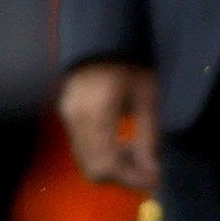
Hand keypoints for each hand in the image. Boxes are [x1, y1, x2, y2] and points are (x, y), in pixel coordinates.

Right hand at [60, 60, 160, 189]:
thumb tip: (152, 173)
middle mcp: (76, 119)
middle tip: (147, 168)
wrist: (101, 40)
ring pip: (86, 161)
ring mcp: (67, 118)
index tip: (153, 180)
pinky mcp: (66, 115)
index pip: (107, 164)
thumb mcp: (147, 98)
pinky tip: (120, 141)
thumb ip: (149, 138)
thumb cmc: (129, 65)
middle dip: (123, 176)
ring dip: (113, 167)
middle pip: (94, 168)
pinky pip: (82, 147)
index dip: (131, 179)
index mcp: (98, 113)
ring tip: (136, 152)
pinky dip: (102, 154)